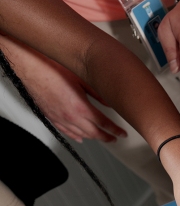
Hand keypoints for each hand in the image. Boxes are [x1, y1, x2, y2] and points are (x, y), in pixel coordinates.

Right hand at [0, 36, 126, 142]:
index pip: (104, 124)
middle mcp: (70, 117)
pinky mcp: (51, 117)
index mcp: (81, 108)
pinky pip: (65, 131)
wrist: (31, 66)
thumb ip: (98, 93)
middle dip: (106, 137)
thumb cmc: (52, 68)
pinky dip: (75, 136)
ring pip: (80, 135)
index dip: (115, 130)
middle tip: (115, 138)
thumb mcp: (82, 79)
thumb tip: (110, 101)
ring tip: (102, 138)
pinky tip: (80, 138)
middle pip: (93, 133)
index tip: (122, 133)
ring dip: (93, 138)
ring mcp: (60, 118)